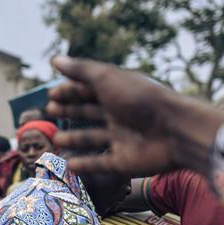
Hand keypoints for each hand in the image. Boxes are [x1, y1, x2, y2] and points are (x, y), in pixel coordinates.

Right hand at [46, 56, 223, 177]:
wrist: (174, 130)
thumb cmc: (141, 99)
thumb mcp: (107, 78)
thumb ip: (80, 70)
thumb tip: (54, 59)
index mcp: (117, 92)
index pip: (89, 89)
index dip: (70, 90)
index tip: (51, 94)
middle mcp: (119, 114)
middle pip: (89, 111)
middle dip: (70, 111)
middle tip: (49, 111)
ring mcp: (122, 138)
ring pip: (93, 138)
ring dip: (74, 138)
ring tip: (55, 139)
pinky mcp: (125, 161)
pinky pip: (101, 164)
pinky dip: (86, 165)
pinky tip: (69, 165)